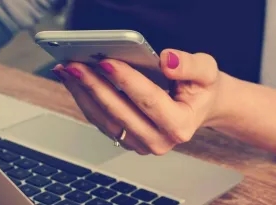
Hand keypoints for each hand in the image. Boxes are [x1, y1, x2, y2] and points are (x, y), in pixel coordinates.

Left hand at [52, 49, 223, 154]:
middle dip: (95, 86)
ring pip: (104, 119)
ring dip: (83, 94)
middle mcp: (158, 140)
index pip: (148, 100)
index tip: (106, 62)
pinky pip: (100, 121)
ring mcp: (139, 143)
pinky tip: (74, 81)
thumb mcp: (207, 72)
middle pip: (119, 112)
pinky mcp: (126, 139)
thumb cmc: (200, 90)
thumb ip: (190, 65)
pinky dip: (85, 100)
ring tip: (68, 71)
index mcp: (180, 125)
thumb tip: (166, 61)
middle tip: (75, 65)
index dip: (126, 80)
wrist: (198, 107)